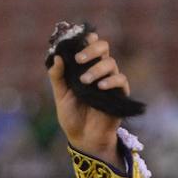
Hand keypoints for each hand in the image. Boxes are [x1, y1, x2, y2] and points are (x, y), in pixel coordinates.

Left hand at [48, 31, 128, 161]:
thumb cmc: (72, 116)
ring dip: (96, 69)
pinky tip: (99, 87)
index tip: (77, 39)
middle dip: (92, 49)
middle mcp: (98, 70)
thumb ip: (57, 77)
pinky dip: (110, 80)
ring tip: (84, 81)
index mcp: (84, 68)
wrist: (83, 138)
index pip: (89, 45)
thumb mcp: (60, 96)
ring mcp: (110, 81)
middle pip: (103, 47)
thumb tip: (57, 57)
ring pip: (110, 63)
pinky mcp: (120, 93)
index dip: (86, 38)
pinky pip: (120, 80)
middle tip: (79, 59)